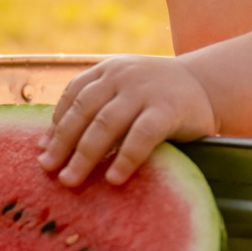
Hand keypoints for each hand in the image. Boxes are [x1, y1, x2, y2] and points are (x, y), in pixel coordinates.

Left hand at [38, 55, 216, 185]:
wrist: (208, 84)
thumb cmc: (159, 96)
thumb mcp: (125, 93)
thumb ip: (95, 112)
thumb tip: (48, 147)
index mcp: (108, 70)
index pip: (73, 96)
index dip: (56, 124)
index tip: (43, 151)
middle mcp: (122, 75)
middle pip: (83, 110)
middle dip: (63, 142)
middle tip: (48, 170)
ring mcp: (145, 90)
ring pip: (106, 124)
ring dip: (85, 155)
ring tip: (70, 180)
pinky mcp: (168, 109)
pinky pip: (141, 136)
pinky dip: (125, 158)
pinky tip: (113, 178)